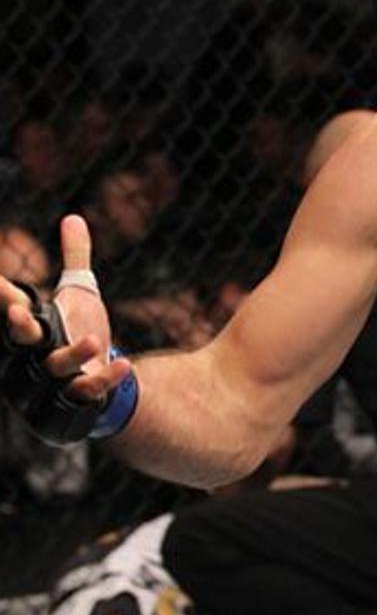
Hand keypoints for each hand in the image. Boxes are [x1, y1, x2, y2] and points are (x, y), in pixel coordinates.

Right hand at [1, 215, 130, 401]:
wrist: (99, 378)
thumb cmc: (79, 331)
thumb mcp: (77, 293)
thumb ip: (75, 258)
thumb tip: (73, 218)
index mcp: (33, 327)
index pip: (13, 309)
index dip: (2, 295)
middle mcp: (36, 354)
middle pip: (21, 342)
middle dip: (18, 328)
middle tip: (18, 314)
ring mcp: (56, 378)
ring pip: (56, 368)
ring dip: (72, 354)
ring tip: (94, 339)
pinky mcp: (78, 396)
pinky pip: (87, 391)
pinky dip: (105, 379)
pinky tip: (125, 364)